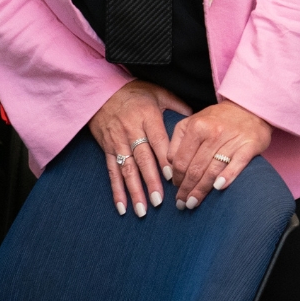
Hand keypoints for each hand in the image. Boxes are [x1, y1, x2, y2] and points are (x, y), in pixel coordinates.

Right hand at [88, 80, 189, 216]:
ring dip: (134, 191)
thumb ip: (177, 105)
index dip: (164, 159)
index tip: (173, 176)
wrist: (102, 90)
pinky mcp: (108, 149)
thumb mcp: (158, 92)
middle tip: (159, 201)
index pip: (157, 140)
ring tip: (142, 210)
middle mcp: (131, 131)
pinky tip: (122, 207)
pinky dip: (116, 191)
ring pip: (127, 169)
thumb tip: (197, 117)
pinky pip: (112, 172)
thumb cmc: (135, 92)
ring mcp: (118, 142)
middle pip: (142, 159)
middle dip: (150, 181)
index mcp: (147, 117)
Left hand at [168, 98, 273, 208]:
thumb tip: (169, 165)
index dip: (176, 177)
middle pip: (195, 169)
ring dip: (201, 190)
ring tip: (193, 203)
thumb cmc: (217, 119)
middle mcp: (214, 132)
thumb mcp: (192, 121)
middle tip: (182, 203)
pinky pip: (237, 164)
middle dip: (186, 189)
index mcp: (197, 126)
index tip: (176, 188)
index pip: (181, 160)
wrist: (249, 107)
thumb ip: (177, 140)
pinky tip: (218, 188)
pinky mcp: (250, 145)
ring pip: (212, 171)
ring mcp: (232, 139)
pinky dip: (227, 177)